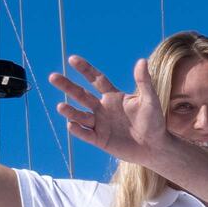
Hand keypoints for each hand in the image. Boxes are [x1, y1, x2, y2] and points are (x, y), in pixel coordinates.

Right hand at [50, 53, 172, 167]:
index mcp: (113, 96)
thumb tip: (141, 61)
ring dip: (70, 111)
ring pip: (80, 115)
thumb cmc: (155, 122)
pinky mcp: (100, 140)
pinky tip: (71, 124)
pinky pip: (85, 134)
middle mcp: (103, 108)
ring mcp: (100, 124)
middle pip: (81, 95)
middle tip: (52, 77)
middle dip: (67, 86)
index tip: (72, 59)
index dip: (85, 69)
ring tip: (61, 106)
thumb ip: (143, 82)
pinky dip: (78, 130)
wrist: (155, 147)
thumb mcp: (149, 100)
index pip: (95, 79)